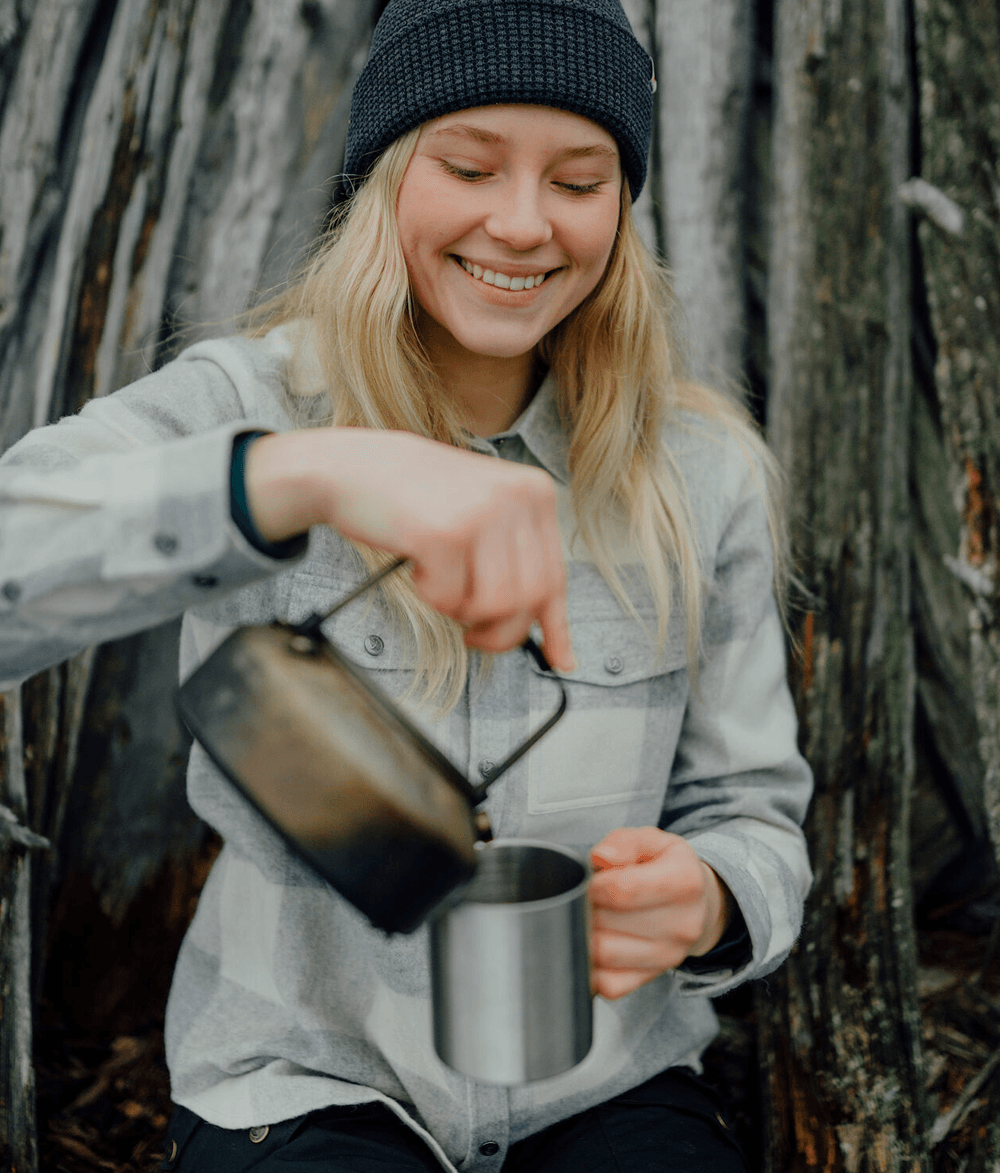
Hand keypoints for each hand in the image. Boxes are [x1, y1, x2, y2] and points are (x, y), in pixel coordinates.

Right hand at [245, 428, 574, 671]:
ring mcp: (482, 513)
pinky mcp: (446, 533)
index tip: (560, 660)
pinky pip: (451, 599)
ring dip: (462, 610)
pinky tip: (418, 564)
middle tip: (473, 634)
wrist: (352, 466)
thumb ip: (515, 561)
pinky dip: (431, 596)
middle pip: (529, 599)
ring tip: (440, 583)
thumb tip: (550, 635)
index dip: (556, 626)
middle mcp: (517, 498)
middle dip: (500, 630)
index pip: (556, 576)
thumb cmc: (414, 495)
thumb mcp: (481, 513)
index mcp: (534, 491)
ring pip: (495, 605)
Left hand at [588, 826, 732, 999]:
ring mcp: (669, 956)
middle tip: (588, 897)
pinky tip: (596, 943)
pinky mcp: (652, 977)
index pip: (622, 890)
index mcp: (684, 881)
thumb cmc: (667, 868)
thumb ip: (624, 842)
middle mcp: (683, 924)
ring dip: (585, 934)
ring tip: (592, 916)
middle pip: (609, 922)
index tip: (592, 880)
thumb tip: (601, 858)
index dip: (594, 884)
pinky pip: (610, 984)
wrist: (697, 903)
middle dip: (586, 907)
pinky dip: (592, 967)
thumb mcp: (651, 841)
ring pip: (605, 954)